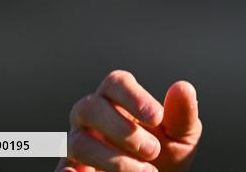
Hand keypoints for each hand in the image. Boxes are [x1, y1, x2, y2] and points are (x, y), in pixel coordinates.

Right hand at [56, 70, 201, 171]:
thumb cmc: (167, 155)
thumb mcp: (182, 137)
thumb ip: (182, 115)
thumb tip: (182, 87)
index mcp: (118, 100)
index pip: (115, 83)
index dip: (133, 97)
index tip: (157, 118)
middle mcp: (92, 118)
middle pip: (89, 107)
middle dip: (122, 129)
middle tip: (153, 150)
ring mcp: (77, 145)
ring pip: (78, 142)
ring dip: (113, 159)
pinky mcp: (70, 171)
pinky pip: (62, 171)